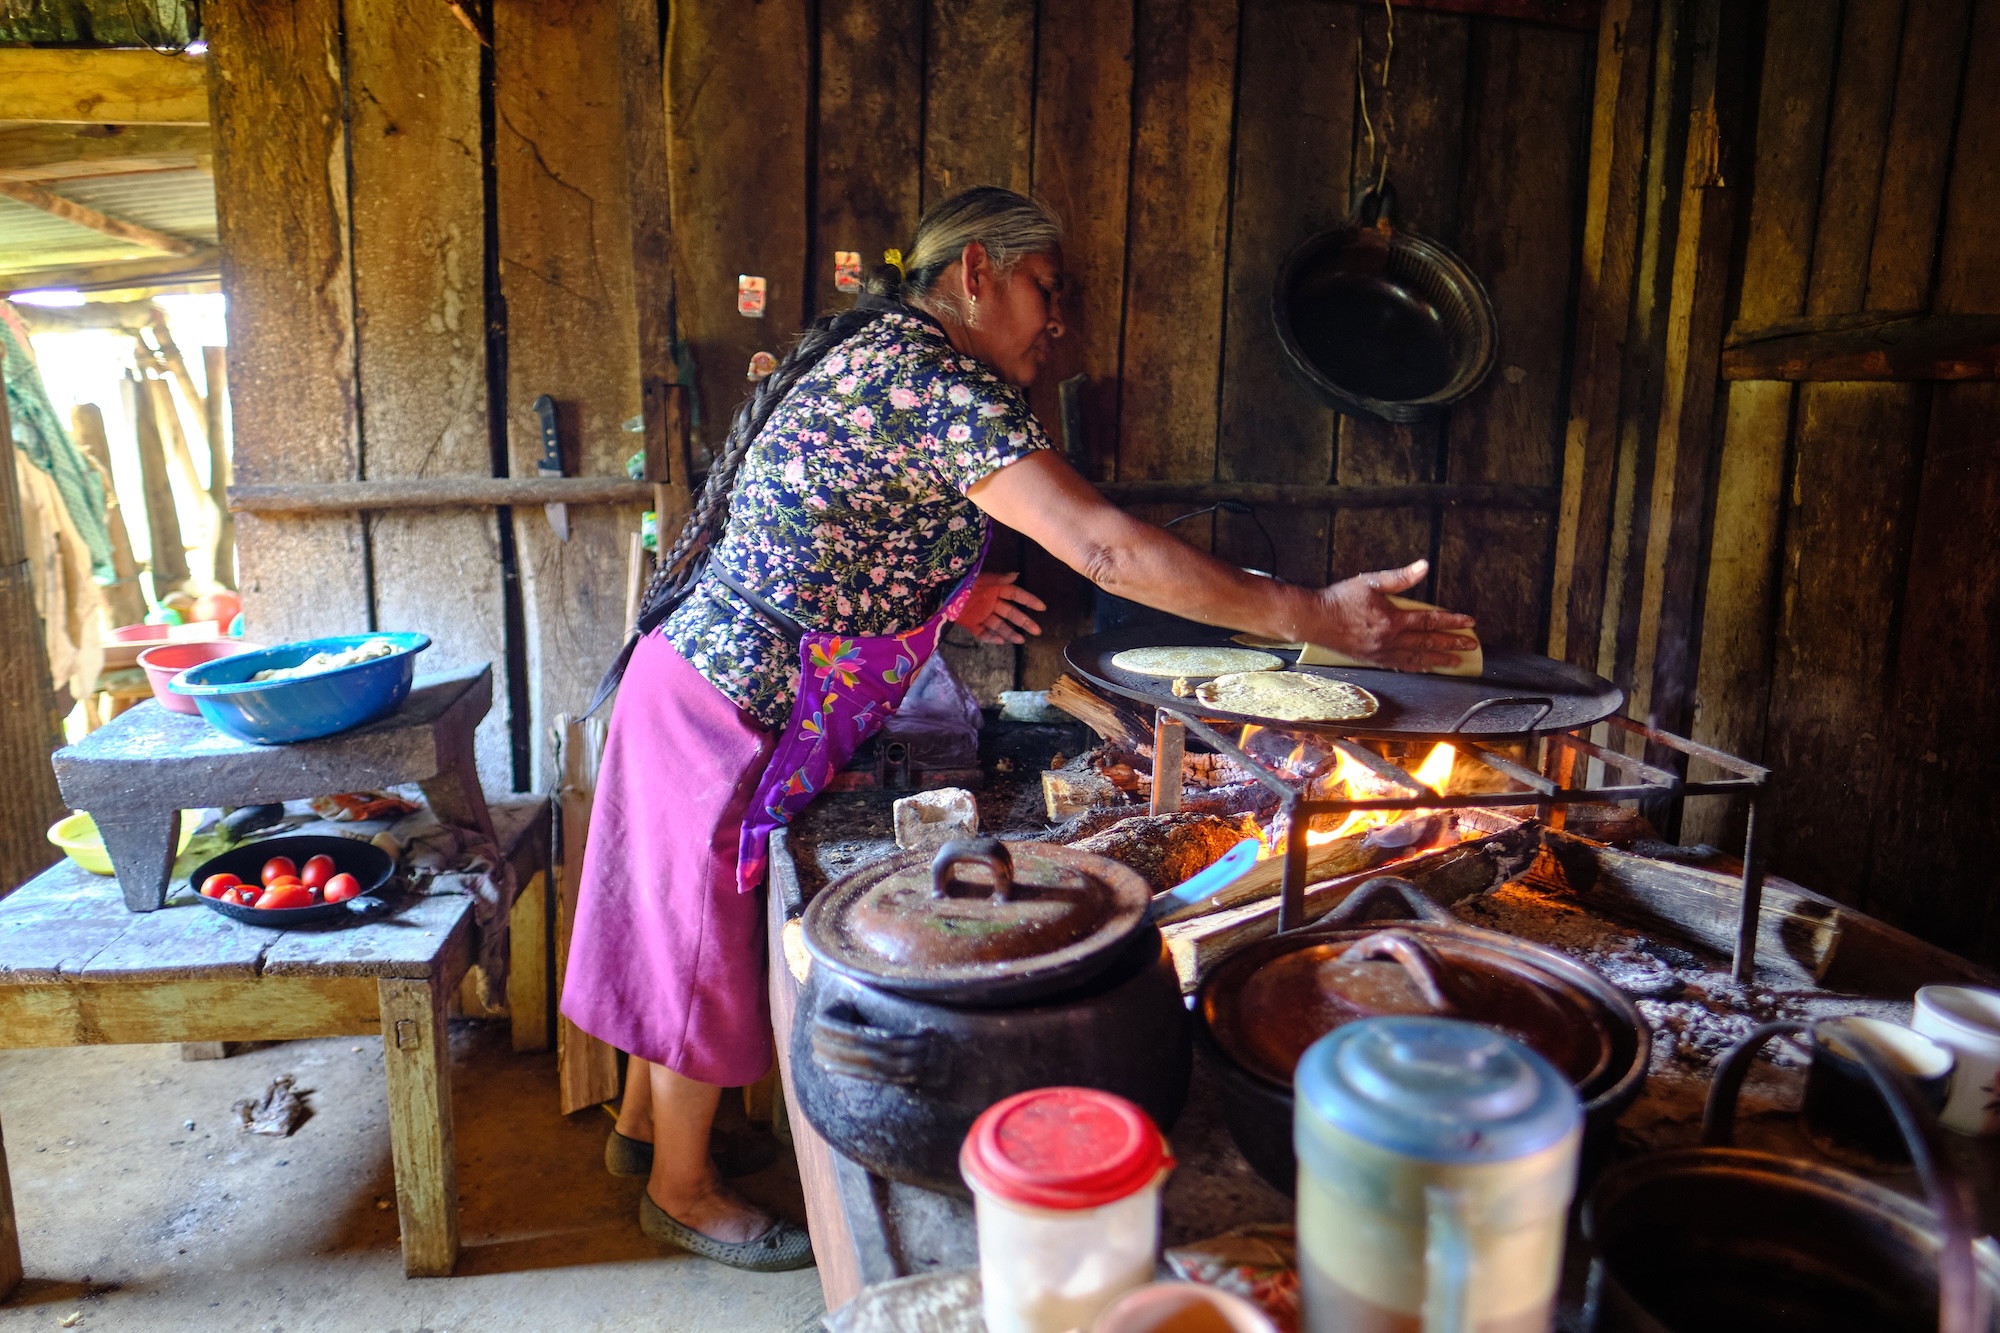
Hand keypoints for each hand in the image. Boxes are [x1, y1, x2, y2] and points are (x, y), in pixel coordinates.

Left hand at [951, 570, 1046, 644]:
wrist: (937, 592)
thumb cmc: (959, 582)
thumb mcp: (979, 578)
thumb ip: (997, 579)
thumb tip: (1016, 575)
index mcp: (994, 588)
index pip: (1016, 594)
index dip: (1028, 600)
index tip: (1042, 608)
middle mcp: (990, 602)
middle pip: (1010, 613)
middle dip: (1024, 621)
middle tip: (1037, 631)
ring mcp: (980, 613)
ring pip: (999, 625)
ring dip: (1010, 632)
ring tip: (1021, 640)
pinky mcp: (970, 623)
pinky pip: (982, 632)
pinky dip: (991, 637)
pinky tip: (1000, 642)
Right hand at [1303, 559, 1476, 669]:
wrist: (1315, 620)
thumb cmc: (1340, 599)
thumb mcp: (1370, 581)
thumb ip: (1399, 577)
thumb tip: (1424, 566)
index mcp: (1392, 620)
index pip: (1429, 621)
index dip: (1452, 622)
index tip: (1469, 623)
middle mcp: (1390, 640)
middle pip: (1428, 642)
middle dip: (1452, 644)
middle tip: (1471, 647)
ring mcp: (1381, 652)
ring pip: (1417, 658)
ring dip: (1438, 659)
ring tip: (1456, 663)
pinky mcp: (1372, 658)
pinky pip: (1400, 665)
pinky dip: (1416, 666)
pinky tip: (1425, 667)